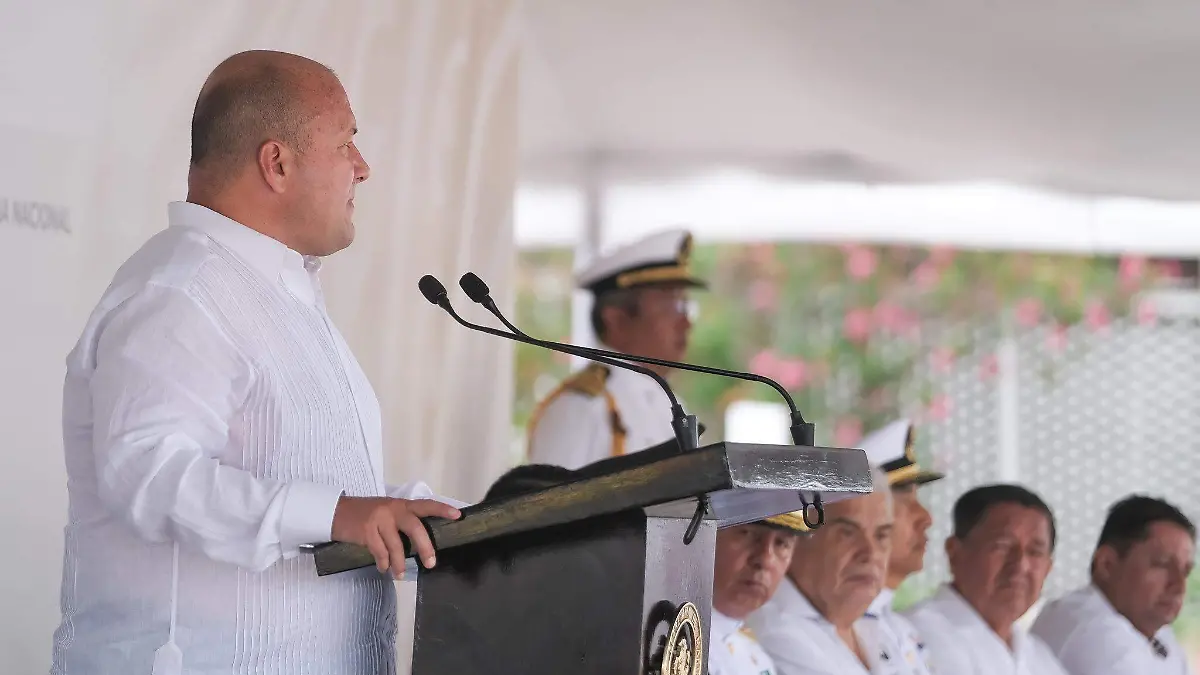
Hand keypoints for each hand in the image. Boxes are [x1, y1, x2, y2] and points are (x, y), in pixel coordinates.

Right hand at [330, 496, 461, 576]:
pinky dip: (383, 562)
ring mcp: (379, 519)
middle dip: (425, 547)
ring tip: (400, 575)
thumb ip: (403, 522)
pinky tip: (384, 568)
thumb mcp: (387, 511)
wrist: (337, 512)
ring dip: (399, 563)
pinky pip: (380, 551)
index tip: (458, 516)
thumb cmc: (366, 514)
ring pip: (396, 545)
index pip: (426, 505)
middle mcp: (393, 509)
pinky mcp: (366, 531)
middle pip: (415, 528)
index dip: (442, 510)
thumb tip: (421, 542)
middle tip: (431, 563)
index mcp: (402, 504)